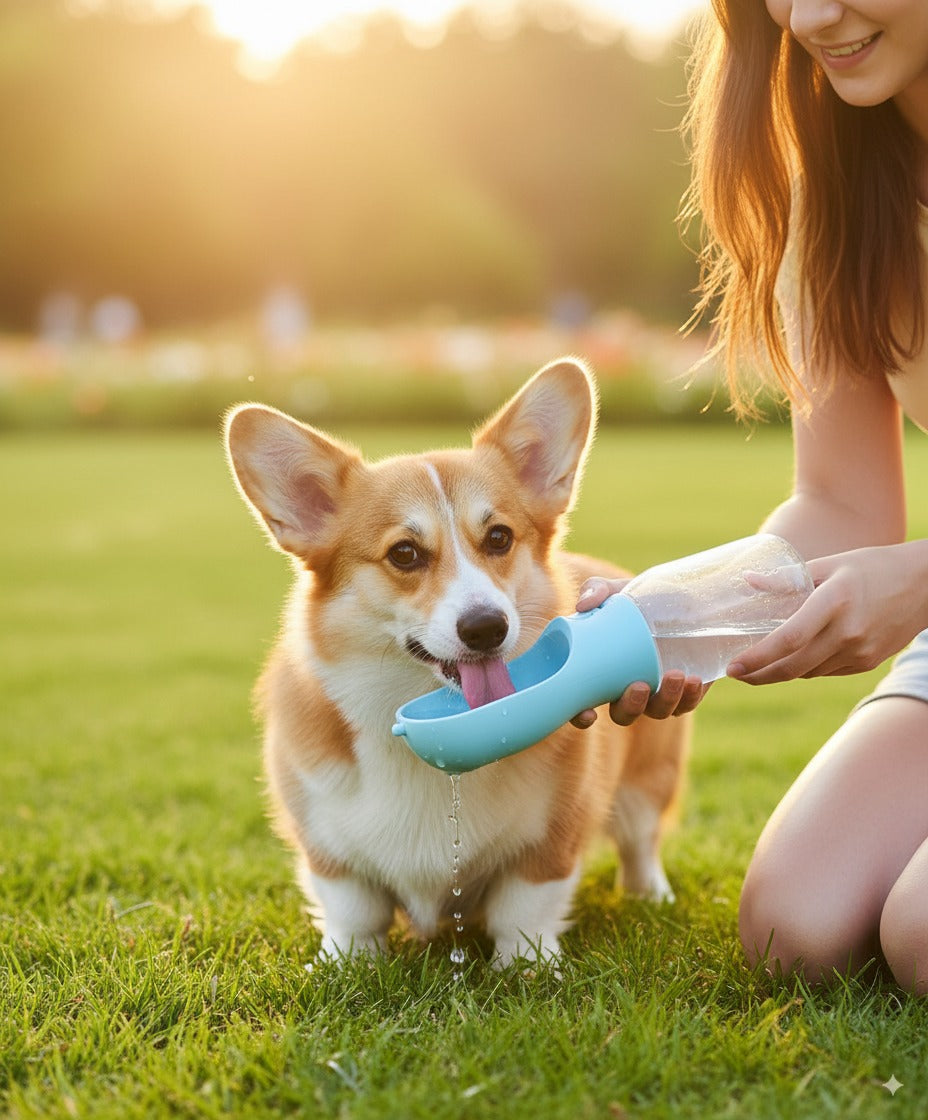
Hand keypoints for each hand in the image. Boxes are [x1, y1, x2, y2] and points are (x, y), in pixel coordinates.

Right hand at [570, 577, 707, 726]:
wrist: (679, 597)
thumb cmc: (637, 598)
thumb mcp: (616, 590)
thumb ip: (596, 590)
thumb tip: (582, 605)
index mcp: (601, 673)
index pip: (582, 703)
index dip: (579, 715)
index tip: (588, 713)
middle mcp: (627, 689)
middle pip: (623, 714)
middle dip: (631, 707)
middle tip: (641, 685)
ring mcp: (657, 692)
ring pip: (658, 711)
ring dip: (666, 700)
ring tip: (676, 675)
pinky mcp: (685, 690)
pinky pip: (687, 703)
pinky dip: (689, 697)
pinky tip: (693, 680)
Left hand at [727, 543, 927, 683]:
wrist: (926, 585)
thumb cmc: (872, 566)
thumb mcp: (829, 565)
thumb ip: (786, 578)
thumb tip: (748, 581)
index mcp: (834, 602)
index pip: (789, 639)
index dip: (757, 657)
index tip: (733, 666)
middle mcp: (848, 632)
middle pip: (793, 667)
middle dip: (759, 675)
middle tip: (735, 673)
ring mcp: (859, 651)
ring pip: (808, 672)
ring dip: (780, 672)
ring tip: (759, 663)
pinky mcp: (867, 663)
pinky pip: (826, 672)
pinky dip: (805, 667)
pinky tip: (794, 658)